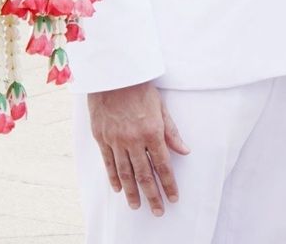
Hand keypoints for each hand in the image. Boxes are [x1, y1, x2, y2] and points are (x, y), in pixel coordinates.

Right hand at [88, 81, 189, 216]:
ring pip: (125, 173)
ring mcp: (116, 139)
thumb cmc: (139, 88)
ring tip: (137, 206)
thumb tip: (184, 151)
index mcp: (152, 131)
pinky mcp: (101, 137)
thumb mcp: (160, 106)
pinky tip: (118, 189)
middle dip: (152, 195)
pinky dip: (113, 177)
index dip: (168, 183)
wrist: (113, 74)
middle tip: (158, 210)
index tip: (173, 197)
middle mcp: (133, 139)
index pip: (162, 165)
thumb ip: (171, 131)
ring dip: (132, 192)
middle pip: (144, 174)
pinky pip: (108, 162)